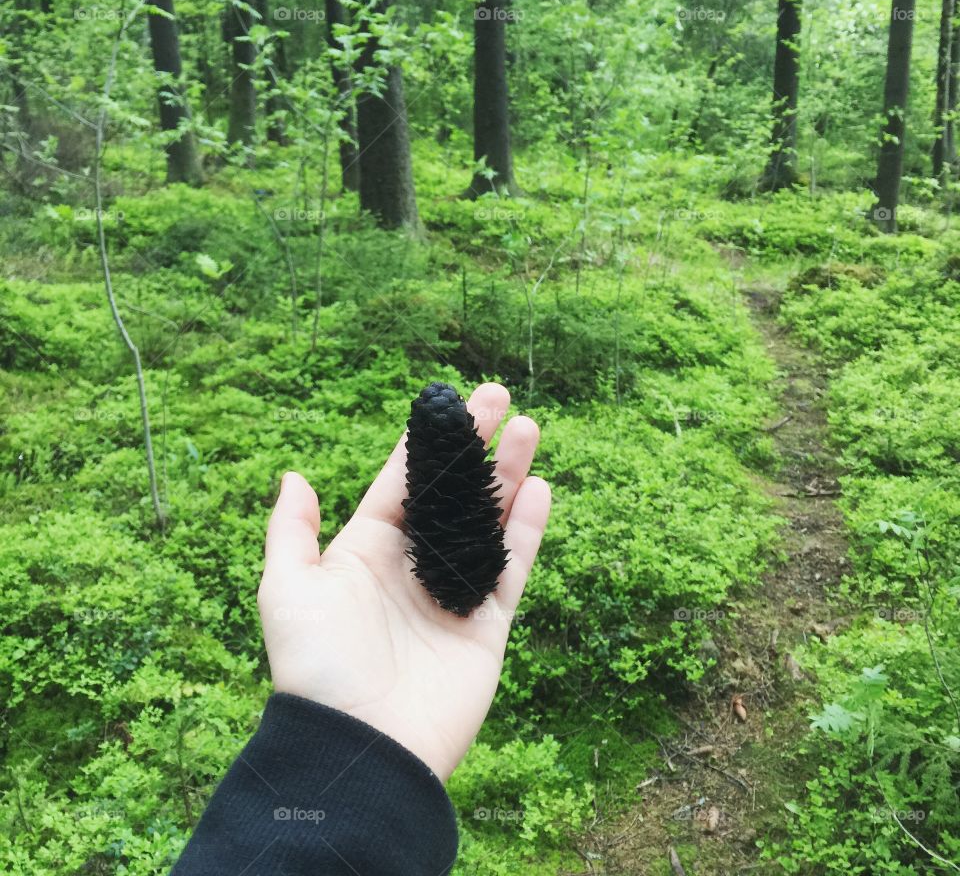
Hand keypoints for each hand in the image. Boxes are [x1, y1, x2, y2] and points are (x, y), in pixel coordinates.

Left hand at [258, 383, 549, 781]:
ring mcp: (453, 594)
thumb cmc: (315, 666)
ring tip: (529, 429)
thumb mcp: (286, 588)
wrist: (358, 749)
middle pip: (453, 493)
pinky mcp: (486, 627)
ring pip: (489, 521)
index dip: (428, 442)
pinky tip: (539, 489)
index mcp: (368, 550)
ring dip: (510, 475)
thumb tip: (295, 475)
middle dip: (478, 446)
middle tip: (501, 399)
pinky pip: (512, 569)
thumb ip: (292, 531)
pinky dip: (527, 531)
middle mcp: (413, 566)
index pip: (404, 482)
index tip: (452, 401)